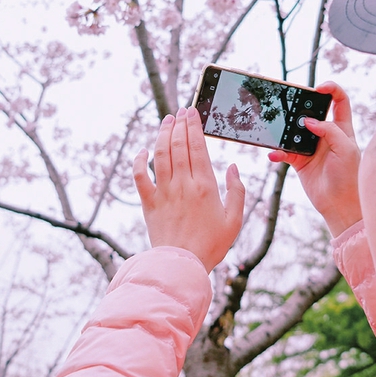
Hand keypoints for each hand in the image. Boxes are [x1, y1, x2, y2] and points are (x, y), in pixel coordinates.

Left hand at [133, 107, 244, 272]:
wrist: (181, 265)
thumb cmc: (211, 245)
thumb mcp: (234, 221)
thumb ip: (236, 192)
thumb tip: (233, 167)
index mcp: (205, 187)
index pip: (197, 147)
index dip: (194, 126)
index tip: (192, 112)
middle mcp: (183, 185)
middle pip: (178, 146)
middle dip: (179, 124)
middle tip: (180, 111)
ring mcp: (163, 193)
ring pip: (160, 155)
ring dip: (162, 134)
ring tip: (166, 120)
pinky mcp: (149, 203)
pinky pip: (139, 177)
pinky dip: (139, 161)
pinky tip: (143, 150)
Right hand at [268, 81, 360, 236]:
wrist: (340, 205)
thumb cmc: (349, 176)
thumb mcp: (345, 149)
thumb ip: (330, 131)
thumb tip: (309, 121)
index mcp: (342, 129)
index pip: (340, 101)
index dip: (331, 90)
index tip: (319, 87)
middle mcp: (326, 135)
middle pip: (312, 112)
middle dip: (301, 106)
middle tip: (291, 104)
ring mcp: (311, 147)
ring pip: (294, 131)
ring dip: (285, 130)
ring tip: (278, 129)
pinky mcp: (300, 161)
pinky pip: (284, 152)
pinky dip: (278, 152)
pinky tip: (274, 154)